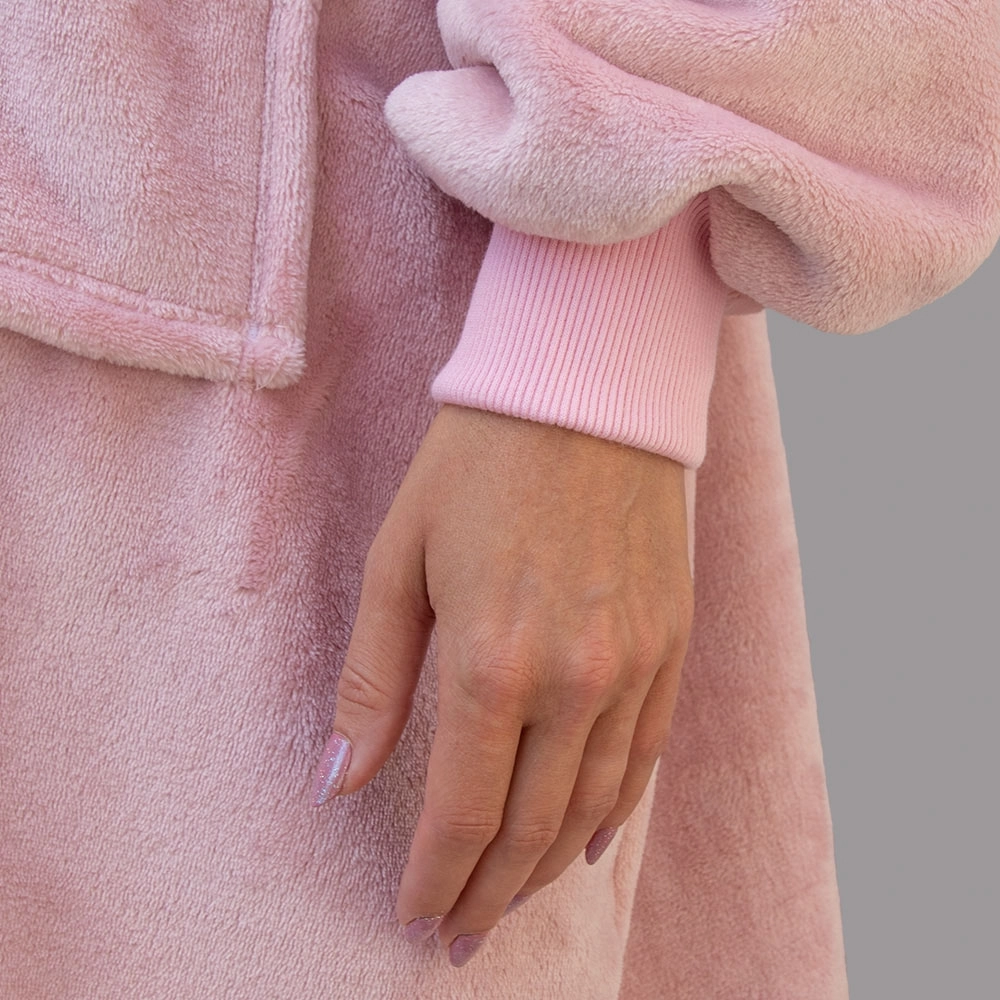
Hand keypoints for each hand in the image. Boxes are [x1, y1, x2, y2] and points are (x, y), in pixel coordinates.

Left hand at [312, 404, 693, 965]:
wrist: (584, 390)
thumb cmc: (477, 462)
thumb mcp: (399, 558)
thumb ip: (373, 678)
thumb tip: (337, 778)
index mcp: (494, 660)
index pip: (463, 812)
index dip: (434, 878)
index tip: (414, 916)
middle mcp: (576, 678)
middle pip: (529, 827)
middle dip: (486, 894)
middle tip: (457, 935)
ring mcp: (635, 664)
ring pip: (591, 805)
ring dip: (544, 867)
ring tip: (508, 898)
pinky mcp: (671, 642)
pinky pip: (647, 755)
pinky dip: (614, 811)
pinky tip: (585, 842)